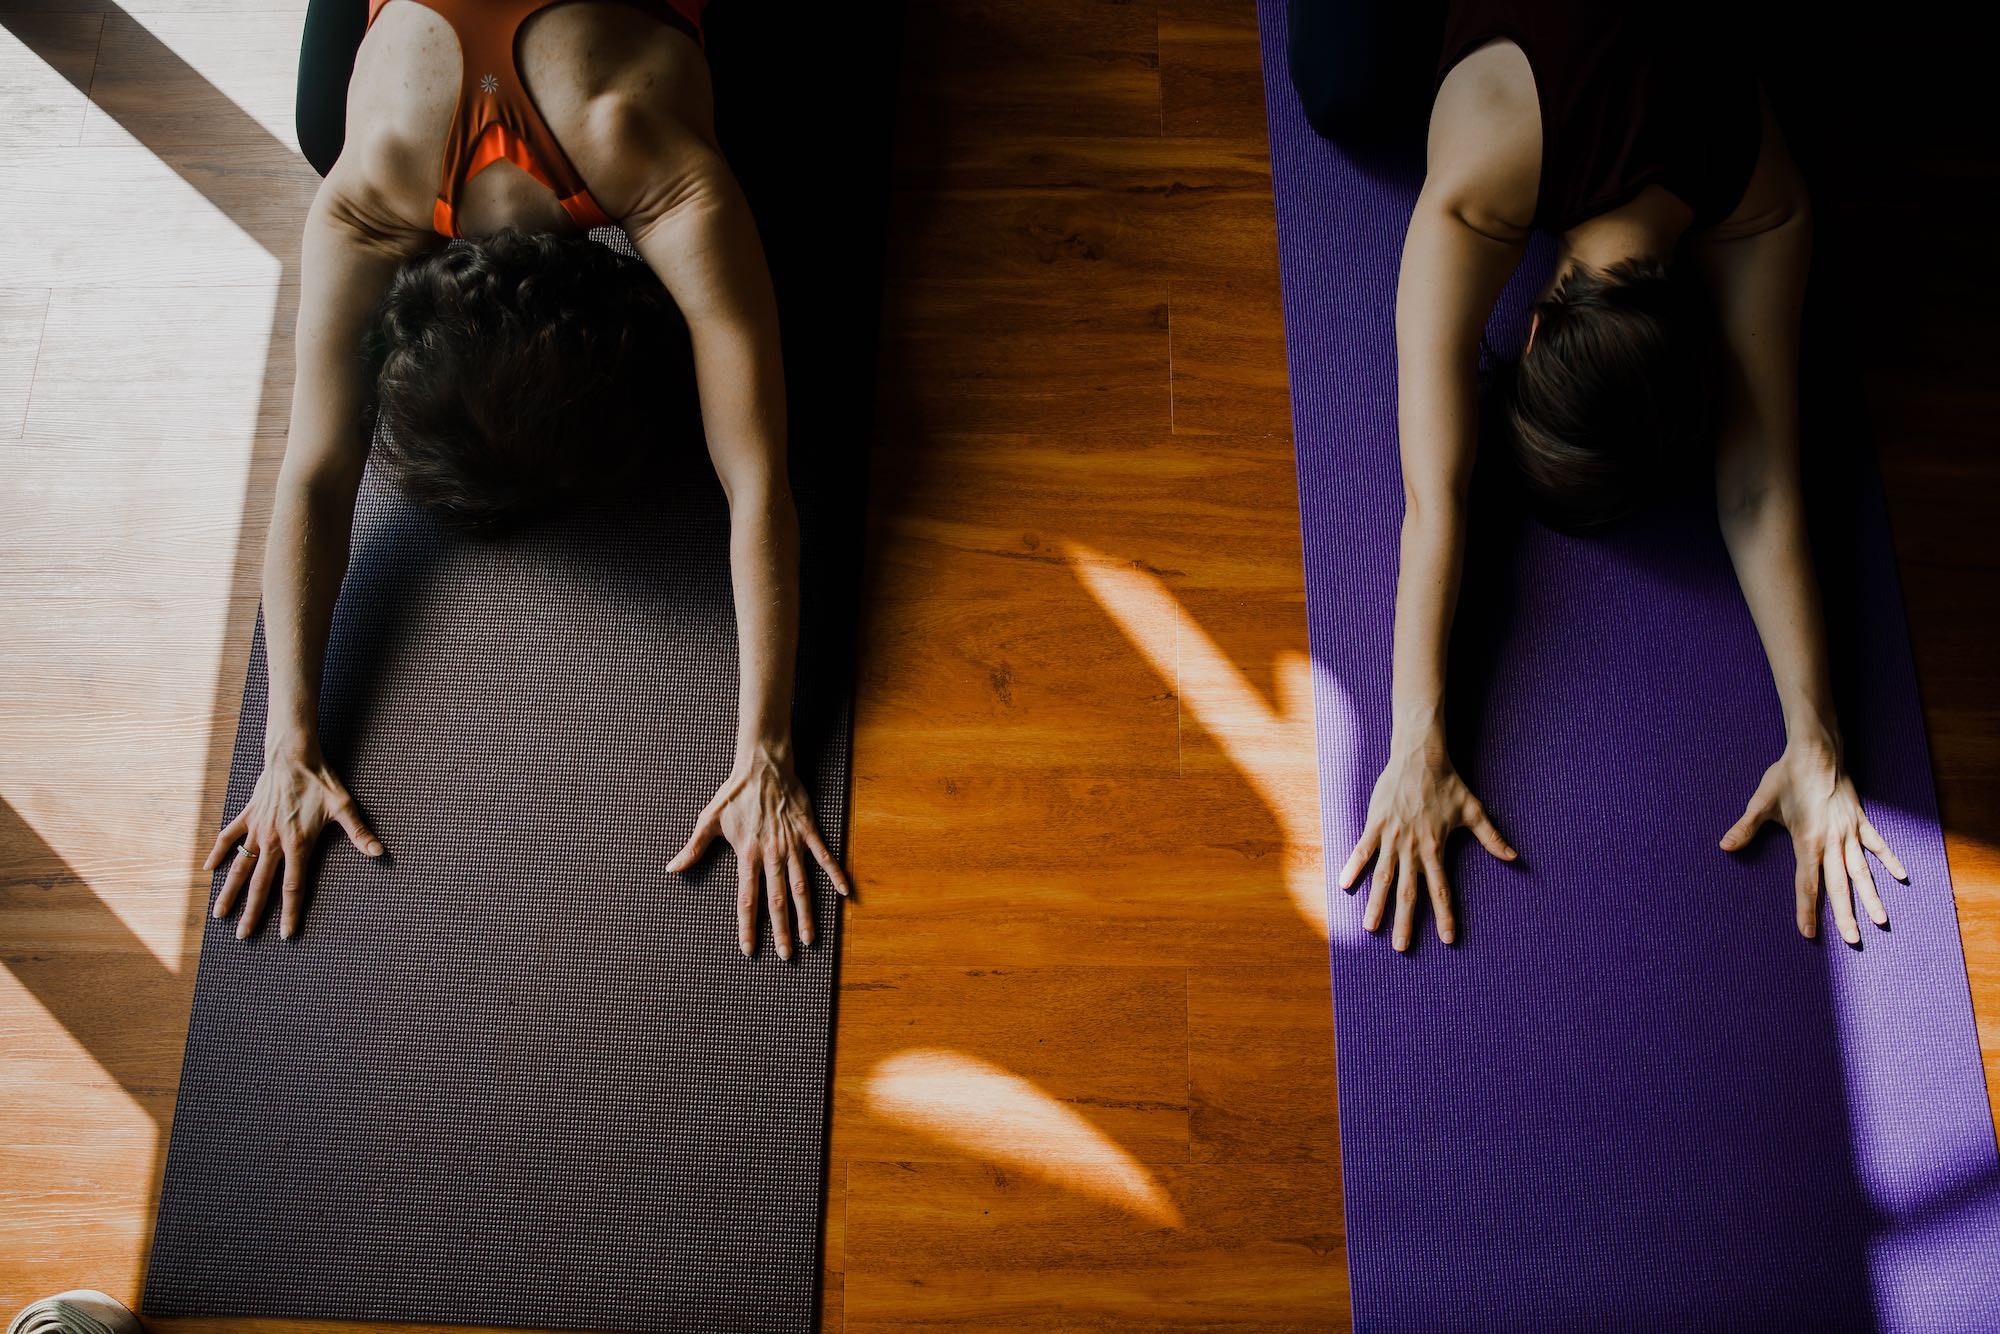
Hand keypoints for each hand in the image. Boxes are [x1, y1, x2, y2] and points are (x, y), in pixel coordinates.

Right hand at [203, 742, 382, 939]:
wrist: (293, 754)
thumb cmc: (320, 780)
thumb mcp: (344, 806)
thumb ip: (360, 833)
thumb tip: (380, 853)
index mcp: (297, 844)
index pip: (292, 887)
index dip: (289, 913)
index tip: (285, 935)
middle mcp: (272, 842)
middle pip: (261, 886)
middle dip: (252, 913)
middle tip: (243, 937)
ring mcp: (257, 829)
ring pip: (239, 867)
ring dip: (229, 892)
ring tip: (219, 914)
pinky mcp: (247, 815)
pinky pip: (228, 838)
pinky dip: (217, 853)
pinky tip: (208, 870)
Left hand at [667, 748, 849, 960]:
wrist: (763, 765)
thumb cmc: (734, 793)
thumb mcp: (708, 820)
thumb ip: (693, 849)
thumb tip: (672, 869)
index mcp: (747, 855)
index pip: (747, 899)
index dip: (748, 926)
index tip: (749, 949)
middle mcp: (771, 855)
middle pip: (777, 901)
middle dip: (782, 931)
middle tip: (787, 956)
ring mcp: (793, 845)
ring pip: (802, 886)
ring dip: (806, 914)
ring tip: (811, 938)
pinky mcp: (808, 831)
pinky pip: (824, 857)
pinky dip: (835, 874)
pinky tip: (845, 893)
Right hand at [1339, 744, 1515, 950]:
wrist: (1420, 758)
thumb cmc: (1448, 783)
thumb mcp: (1473, 811)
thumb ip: (1492, 838)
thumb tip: (1515, 857)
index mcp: (1436, 849)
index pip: (1441, 890)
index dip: (1444, 916)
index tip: (1447, 939)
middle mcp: (1412, 849)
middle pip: (1408, 893)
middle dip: (1405, 922)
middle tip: (1402, 948)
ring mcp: (1391, 838)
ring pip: (1382, 878)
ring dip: (1377, 904)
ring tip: (1370, 928)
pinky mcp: (1375, 825)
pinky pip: (1362, 851)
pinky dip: (1353, 868)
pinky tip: (1345, 886)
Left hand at [1721, 741, 1906, 943]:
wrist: (1817, 750)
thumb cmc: (1787, 776)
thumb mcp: (1762, 801)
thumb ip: (1745, 827)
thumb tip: (1724, 847)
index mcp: (1808, 840)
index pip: (1807, 883)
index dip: (1807, 910)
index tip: (1808, 933)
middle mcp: (1833, 840)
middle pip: (1839, 884)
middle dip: (1845, 914)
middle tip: (1852, 940)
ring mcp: (1850, 831)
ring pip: (1862, 870)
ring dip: (1871, 896)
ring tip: (1881, 921)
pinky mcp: (1860, 820)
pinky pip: (1878, 844)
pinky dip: (1889, 860)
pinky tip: (1900, 878)